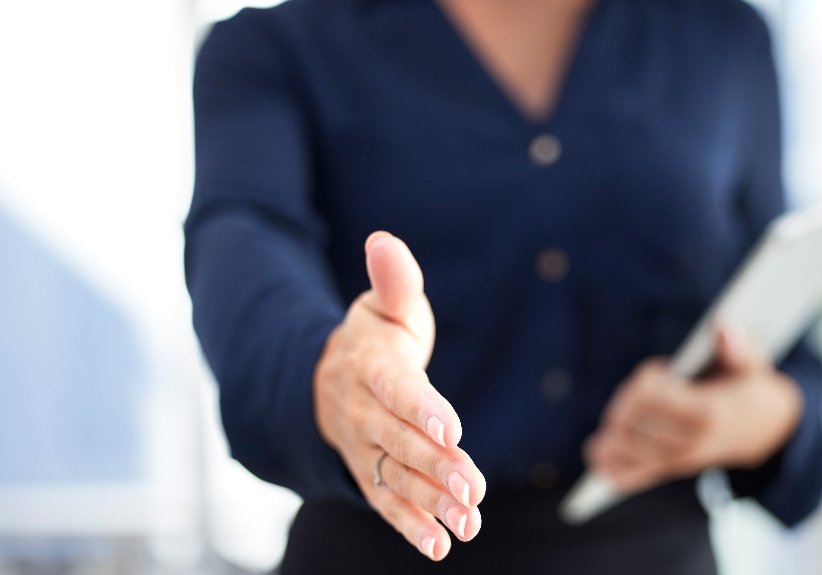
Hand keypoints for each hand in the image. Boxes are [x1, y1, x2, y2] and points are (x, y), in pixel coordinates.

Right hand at [313, 231, 485, 560]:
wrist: (330, 381)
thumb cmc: (373, 339)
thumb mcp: (384, 306)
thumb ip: (394, 280)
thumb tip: (384, 240)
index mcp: (370, 367)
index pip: (397, 389)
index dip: (423, 409)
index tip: (453, 430)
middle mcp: (364, 414)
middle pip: (401, 442)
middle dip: (437, 466)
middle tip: (473, 487)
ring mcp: (365, 449)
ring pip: (398, 478)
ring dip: (432, 503)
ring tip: (469, 523)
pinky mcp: (371, 476)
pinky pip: (388, 504)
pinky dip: (412, 526)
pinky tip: (442, 545)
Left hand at [584, 328, 803, 493]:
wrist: (765, 429)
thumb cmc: (749, 389)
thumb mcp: (752, 365)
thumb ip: (739, 347)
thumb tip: (723, 329)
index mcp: (707, 412)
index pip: (652, 396)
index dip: (645, 379)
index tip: (655, 371)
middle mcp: (691, 441)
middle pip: (634, 425)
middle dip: (623, 405)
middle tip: (632, 393)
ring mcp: (681, 459)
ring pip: (629, 455)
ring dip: (608, 441)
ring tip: (600, 436)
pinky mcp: (673, 468)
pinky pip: (635, 476)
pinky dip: (612, 469)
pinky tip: (599, 456)